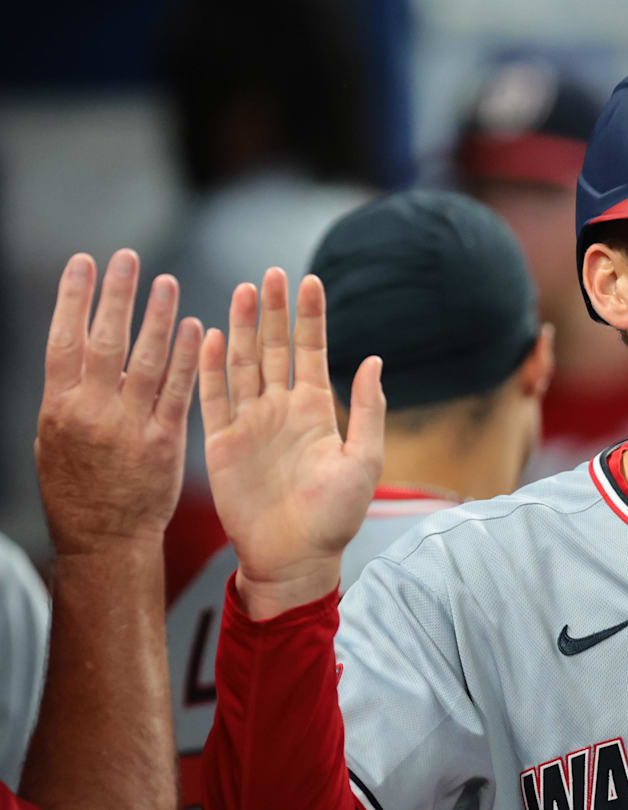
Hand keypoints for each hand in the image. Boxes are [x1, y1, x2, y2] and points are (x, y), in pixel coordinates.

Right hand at [34, 250, 201, 554]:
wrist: (106, 538)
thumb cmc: (77, 488)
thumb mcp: (52, 440)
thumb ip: (68, 396)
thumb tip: (73, 354)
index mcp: (58, 407)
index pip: (63, 340)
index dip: (72, 298)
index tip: (83, 263)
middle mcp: (92, 411)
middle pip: (105, 341)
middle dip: (117, 295)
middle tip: (128, 258)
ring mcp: (130, 426)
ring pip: (146, 360)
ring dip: (157, 317)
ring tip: (166, 283)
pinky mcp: (165, 441)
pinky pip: (178, 391)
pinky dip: (187, 358)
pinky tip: (197, 328)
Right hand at [199, 267, 384, 618]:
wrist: (295, 557)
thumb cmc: (336, 516)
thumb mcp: (364, 460)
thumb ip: (368, 410)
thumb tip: (373, 360)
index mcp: (315, 410)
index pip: (311, 351)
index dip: (310, 317)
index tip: (311, 280)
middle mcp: (280, 409)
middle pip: (275, 349)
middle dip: (274, 310)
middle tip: (271, 273)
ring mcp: (250, 423)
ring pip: (243, 364)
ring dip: (244, 328)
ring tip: (244, 291)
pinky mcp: (221, 443)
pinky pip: (214, 398)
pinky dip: (212, 367)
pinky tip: (213, 335)